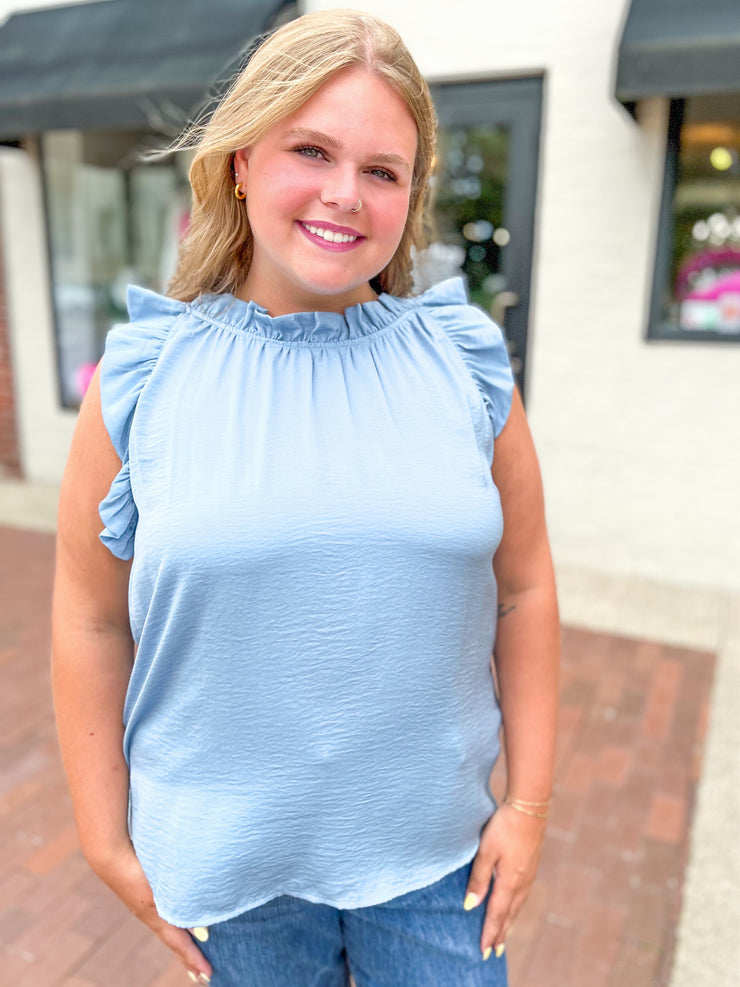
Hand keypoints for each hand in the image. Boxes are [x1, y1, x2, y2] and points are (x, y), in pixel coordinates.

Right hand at [90, 841, 212, 983]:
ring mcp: (144, 904)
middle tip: (201, 975)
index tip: (208, 975)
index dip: (193, 959)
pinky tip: (176, 916)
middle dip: (187, 957)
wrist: (110, 853)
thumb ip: (183, 908)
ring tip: (193, 948)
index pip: (178, 943)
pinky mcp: (142, 891)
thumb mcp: (162, 891)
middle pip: (172, 941)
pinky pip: (163, 913)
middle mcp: (149, 914)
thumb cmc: (137, 868)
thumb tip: (204, 932)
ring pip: (168, 927)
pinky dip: (174, 922)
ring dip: (181, 940)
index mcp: (155, 916)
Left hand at [463, 803, 546, 957]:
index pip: (497, 914)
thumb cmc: (504, 826)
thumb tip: (470, 906)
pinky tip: (512, 906)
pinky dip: (515, 908)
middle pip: (509, 914)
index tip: (484, 951)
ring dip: (508, 922)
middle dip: (500, 934)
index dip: (490, 933)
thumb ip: (478, 879)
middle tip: (493, 952)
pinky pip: (522, 895)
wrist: (530, 806)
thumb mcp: (486, 851)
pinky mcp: (531, 866)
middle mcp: (522, 883)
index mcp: (509, 882)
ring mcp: (529, 875)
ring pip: (517, 906)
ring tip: (502, 935)